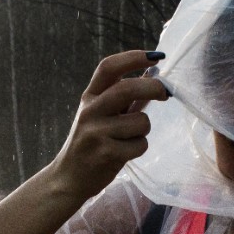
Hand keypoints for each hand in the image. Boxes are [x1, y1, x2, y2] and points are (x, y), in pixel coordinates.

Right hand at [50, 50, 168, 200]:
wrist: (69, 177)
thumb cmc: (90, 143)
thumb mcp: (101, 115)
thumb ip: (126, 98)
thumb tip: (153, 76)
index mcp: (89, 97)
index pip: (108, 68)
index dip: (132, 58)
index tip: (155, 56)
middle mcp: (90, 112)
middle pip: (127, 88)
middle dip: (153, 88)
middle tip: (165, 93)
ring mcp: (97, 133)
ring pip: (140, 122)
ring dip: (143, 130)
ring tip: (129, 138)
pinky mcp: (107, 154)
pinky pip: (140, 144)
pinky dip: (139, 148)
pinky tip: (125, 153)